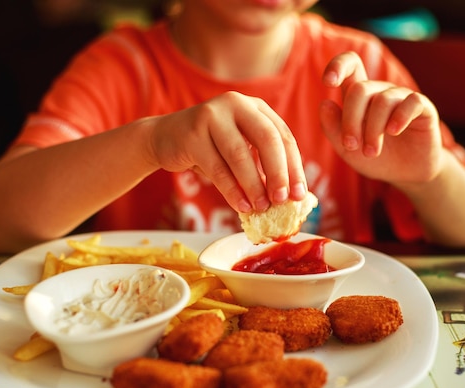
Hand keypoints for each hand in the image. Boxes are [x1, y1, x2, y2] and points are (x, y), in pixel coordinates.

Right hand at [145, 91, 306, 211]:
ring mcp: (212, 116)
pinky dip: (231, 190)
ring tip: (261, 208)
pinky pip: (217, 168)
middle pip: (267, 140)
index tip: (300, 195)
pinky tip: (241, 206)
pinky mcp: (192, 134)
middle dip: (278, 173)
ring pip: (240, 155)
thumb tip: (291, 197)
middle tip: (283, 201)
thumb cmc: (210, 147)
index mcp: (255, 107)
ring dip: (254, 185)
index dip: (294, 167)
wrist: (164, 138)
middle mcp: (235, 104)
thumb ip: (263, 164)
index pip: (283, 136)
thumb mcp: (240, 148)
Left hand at [319, 52, 444, 185]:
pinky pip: (411, 102)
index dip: (338, 66)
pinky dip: (400, 117)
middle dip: (351, 120)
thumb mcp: (347, 148)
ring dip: (372, 129)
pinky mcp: (423, 108)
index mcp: (359, 97)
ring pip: (382, 100)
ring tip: (371, 152)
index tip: (328, 82)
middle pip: (360, 89)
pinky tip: (393, 132)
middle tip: (352, 145)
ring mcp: (402, 98)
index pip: (350, 65)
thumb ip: (332, 128)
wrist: (405, 174)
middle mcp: (380, 92)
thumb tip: (325, 104)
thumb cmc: (374, 157)